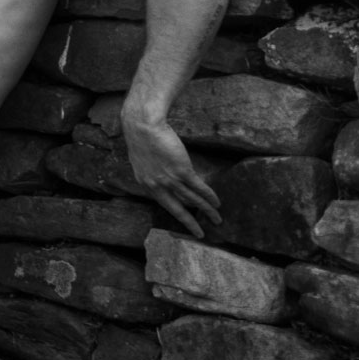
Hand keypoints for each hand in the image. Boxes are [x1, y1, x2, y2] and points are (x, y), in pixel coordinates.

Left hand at [124, 117, 220, 236]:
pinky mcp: (182, 171)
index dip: (176, 214)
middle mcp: (157, 185)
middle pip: (177, 208)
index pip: (163, 204)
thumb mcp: (143, 161)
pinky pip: (198, 187)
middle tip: (201, 233)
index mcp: (146, 184)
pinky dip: (209, 195)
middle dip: (191, 222)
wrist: (143, 126)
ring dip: (206, 210)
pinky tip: (217, 202)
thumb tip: (166, 178)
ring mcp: (169, 179)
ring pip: (192, 200)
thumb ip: (153, 173)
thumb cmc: (141, 138)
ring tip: (217, 218)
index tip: (184, 223)